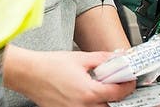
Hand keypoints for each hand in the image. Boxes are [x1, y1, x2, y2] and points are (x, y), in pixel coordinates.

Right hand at [4, 48, 135, 106]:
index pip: (118, 93)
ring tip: (102, 88)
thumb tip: (115, 58)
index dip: (128, 86)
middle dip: (118, 97)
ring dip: (104, 101)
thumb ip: (101, 59)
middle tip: (119, 85)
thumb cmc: (48, 66)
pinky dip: (91, 104)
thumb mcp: (79, 58)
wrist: (28, 74)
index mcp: (88, 92)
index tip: (130, 80)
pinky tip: (88, 93)